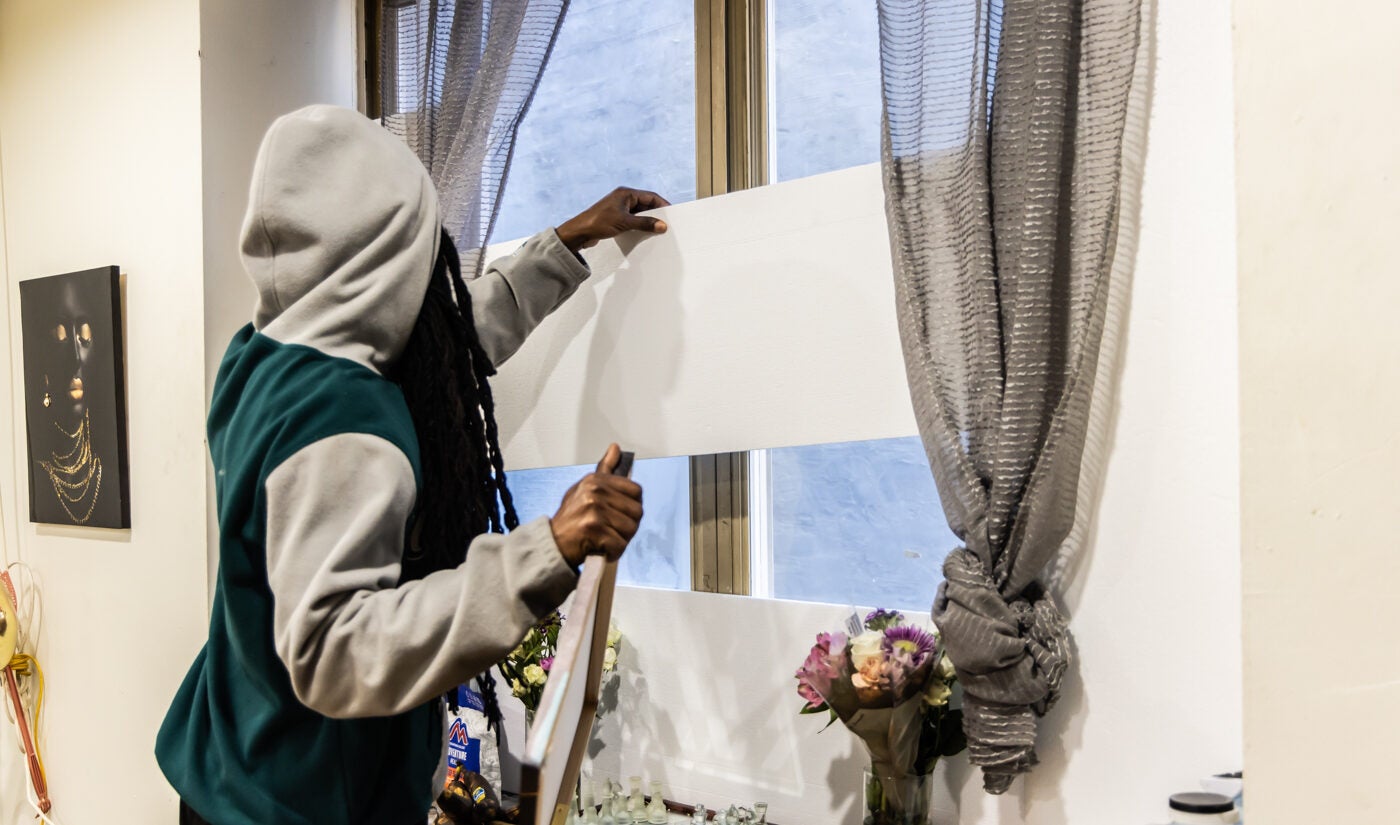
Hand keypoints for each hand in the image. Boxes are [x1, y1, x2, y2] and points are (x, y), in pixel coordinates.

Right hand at [550, 444, 643, 566]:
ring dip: (621, 540)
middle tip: (612, 530)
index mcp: (595, 481)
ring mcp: (594, 511)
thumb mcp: (585, 488)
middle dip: (628, 526)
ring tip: (606, 539)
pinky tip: (602, 548)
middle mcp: (594, 492)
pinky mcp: (593, 530)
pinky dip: (613, 552)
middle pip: (637, 511)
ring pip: (630, 529)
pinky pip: (619, 545)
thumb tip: (615, 448)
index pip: (636, 490)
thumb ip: (605, 470)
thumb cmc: (571, 517)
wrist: (552, 543)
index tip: (621, 513)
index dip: (632, 506)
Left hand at [555, 187, 670, 251]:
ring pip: (639, 214)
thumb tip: (662, 226)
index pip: (650, 197)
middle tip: (666, 225)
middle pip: (646, 205)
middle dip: (656, 214)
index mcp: (626, 193)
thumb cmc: (598, 223)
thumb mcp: (625, 223)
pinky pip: (632, 220)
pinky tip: (644, 234)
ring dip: (647, 222)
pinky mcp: (615, 218)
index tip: (672, 215)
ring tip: (657, 231)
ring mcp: (619, 208)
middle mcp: (623, 198)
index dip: (662, 205)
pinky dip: (639, 226)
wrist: (579, 232)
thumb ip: (645, 223)